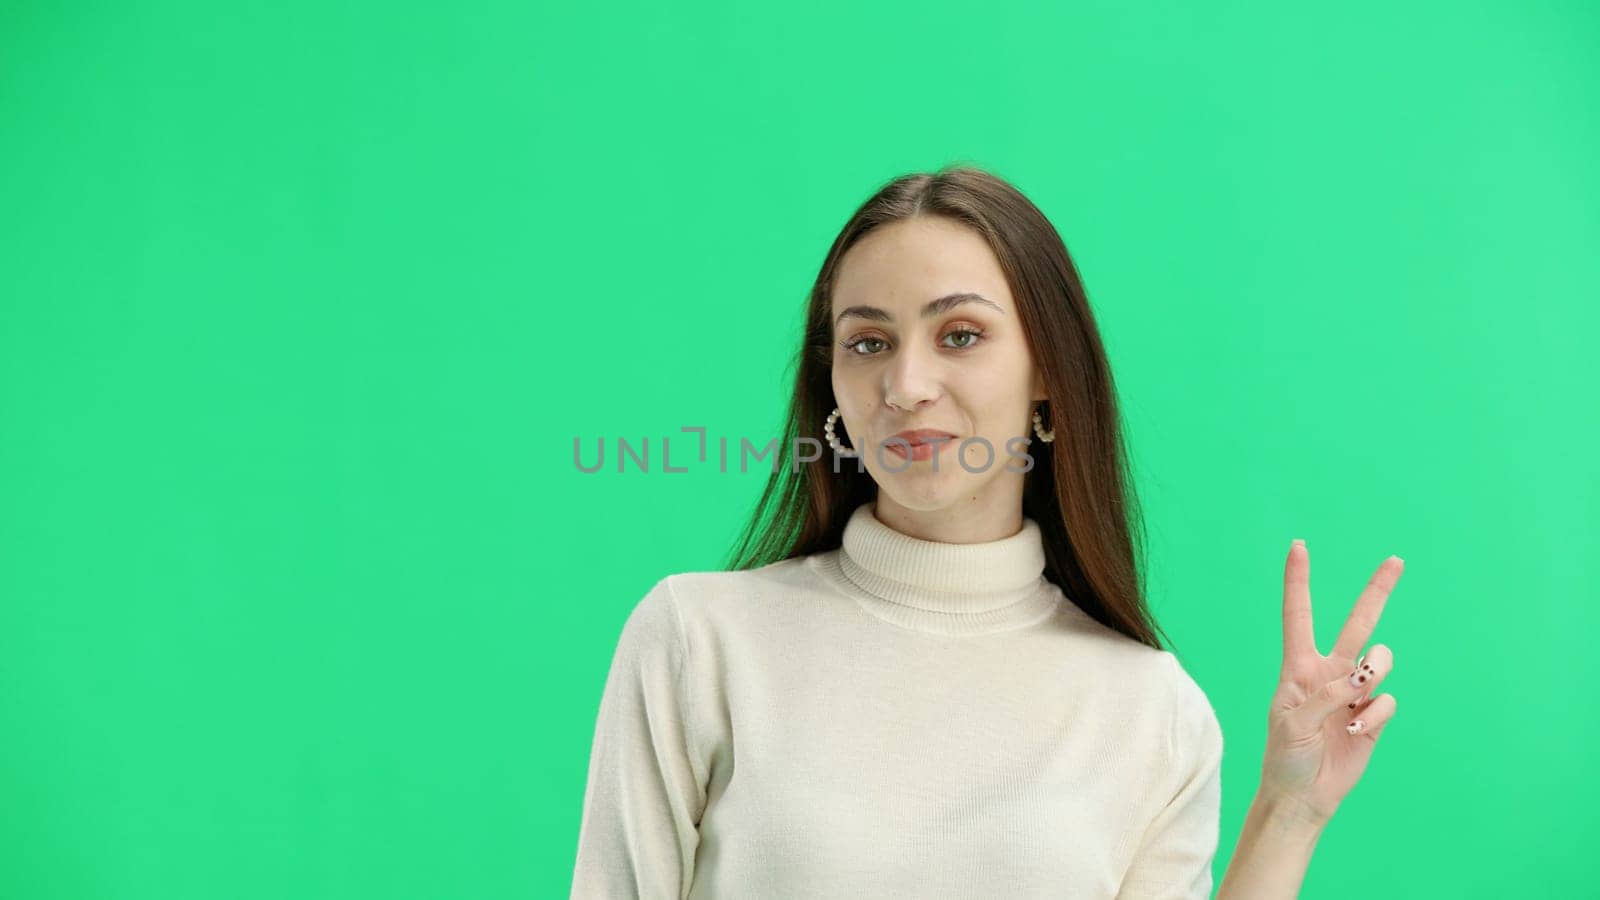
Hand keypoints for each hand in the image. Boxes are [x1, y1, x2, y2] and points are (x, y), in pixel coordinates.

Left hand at [1260, 539, 1404, 826]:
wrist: (1303, 795)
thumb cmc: (1285, 756)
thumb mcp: (1291, 722)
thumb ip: (1325, 696)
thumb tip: (1361, 678)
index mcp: (1298, 667)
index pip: (1299, 615)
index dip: (1298, 581)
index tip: (1298, 545)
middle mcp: (1329, 673)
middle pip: (1358, 623)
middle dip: (1377, 591)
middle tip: (1396, 560)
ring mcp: (1355, 694)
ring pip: (1380, 661)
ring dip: (1374, 673)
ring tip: (1356, 700)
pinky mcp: (1374, 716)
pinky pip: (1386, 702)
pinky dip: (1373, 717)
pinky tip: (1356, 733)